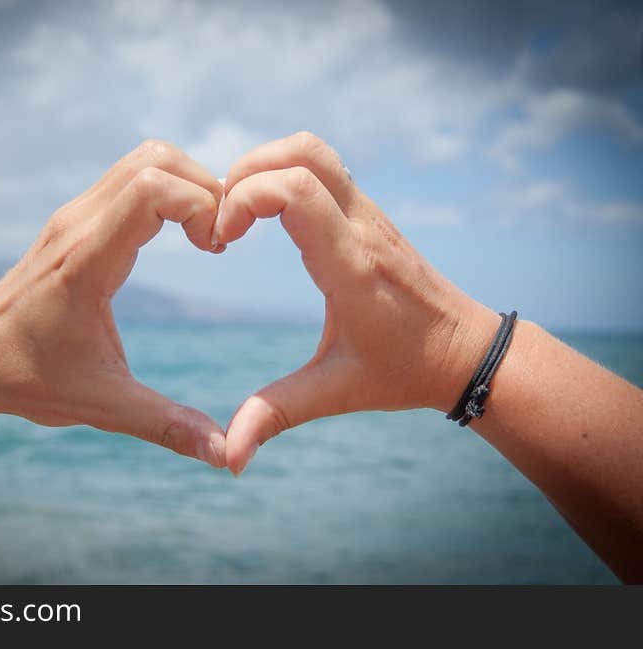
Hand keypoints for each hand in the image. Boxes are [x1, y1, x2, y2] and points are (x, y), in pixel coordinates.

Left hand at [0, 140, 227, 466]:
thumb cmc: (29, 379)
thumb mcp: (103, 406)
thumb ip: (167, 426)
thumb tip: (226, 455)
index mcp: (87, 260)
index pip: (154, 187)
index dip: (202, 204)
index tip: (216, 249)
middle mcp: (78, 224)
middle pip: (156, 159)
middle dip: (205, 187)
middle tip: (218, 239)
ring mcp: (73, 216)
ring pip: (143, 159)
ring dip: (186, 184)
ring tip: (204, 234)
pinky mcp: (74, 220)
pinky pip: (129, 178)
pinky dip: (166, 190)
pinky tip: (178, 235)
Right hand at [215, 132, 500, 474]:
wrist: (467, 351)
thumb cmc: (403, 370)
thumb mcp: (334, 392)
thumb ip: (275, 417)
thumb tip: (229, 460)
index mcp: (350, 265)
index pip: (295, 189)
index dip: (243, 199)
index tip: (221, 239)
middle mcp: (361, 226)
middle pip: (301, 151)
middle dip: (244, 172)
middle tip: (222, 218)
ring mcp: (368, 213)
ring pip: (313, 149)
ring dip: (264, 165)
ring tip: (238, 211)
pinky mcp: (368, 213)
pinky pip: (323, 166)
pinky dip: (283, 172)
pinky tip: (266, 214)